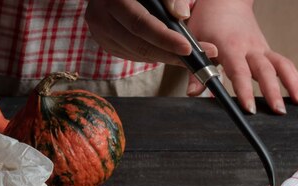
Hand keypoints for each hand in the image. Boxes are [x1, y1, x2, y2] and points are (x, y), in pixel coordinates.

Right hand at [85, 0, 216, 65]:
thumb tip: (181, 15)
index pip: (140, 24)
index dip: (165, 39)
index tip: (187, 48)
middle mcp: (101, 18)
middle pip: (140, 45)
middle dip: (171, 55)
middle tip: (197, 58)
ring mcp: (101, 34)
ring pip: (139, 54)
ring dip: (165, 57)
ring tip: (186, 53)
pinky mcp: (106, 44)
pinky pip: (134, 55)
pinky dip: (153, 55)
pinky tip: (166, 49)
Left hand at [186, 0, 297, 113]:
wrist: (225, 1)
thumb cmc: (208, 21)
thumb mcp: (194, 41)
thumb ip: (196, 69)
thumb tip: (193, 92)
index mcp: (230, 46)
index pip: (239, 72)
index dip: (245, 91)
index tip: (249, 108)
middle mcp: (250, 47)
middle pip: (265, 70)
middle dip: (273, 91)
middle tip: (279, 112)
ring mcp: (261, 49)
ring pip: (281, 65)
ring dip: (292, 84)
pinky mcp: (267, 51)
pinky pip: (284, 64)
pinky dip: (294, 78)